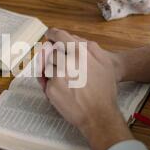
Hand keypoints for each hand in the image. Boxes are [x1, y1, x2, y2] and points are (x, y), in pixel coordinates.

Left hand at [42, 28, 132, 149]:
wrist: (99, 114)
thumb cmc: (104, 89)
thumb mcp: (104, 62)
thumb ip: (90, 47)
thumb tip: (74, 39)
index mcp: (80, 52)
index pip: (60, 36)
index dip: (52, 34)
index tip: (49, 35)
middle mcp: (68, 61)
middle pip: (52, 52)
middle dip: (55, 58)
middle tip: (63, 67)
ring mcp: (58, 75)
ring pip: (47, 66)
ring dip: (52, 71)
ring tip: (65, 81)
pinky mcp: (52, 89)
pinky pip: (45, 81)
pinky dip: (50, 84)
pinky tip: (61, 90)